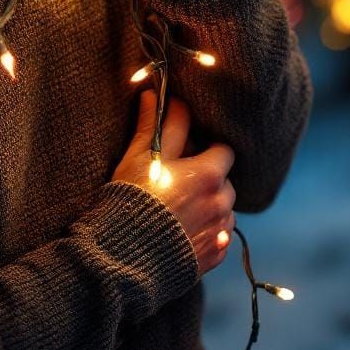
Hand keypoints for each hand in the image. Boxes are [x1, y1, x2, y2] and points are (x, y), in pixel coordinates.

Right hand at [112, 89, 235, 277]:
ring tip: (180, 207)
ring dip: (210, 204)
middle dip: (208, 176)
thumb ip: (151, 124)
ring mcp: (219, 230)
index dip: (205, 147)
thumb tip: (152, 93)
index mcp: (209, 172)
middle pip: (225, 180)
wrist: (124, 255)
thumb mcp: (139, 156)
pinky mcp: (214, 255)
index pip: (222, 148)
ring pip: (224, 209)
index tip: (187, 151)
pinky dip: (208, 231)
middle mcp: (221, 201)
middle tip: (180, 179)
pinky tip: (183, 229)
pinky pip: (220, 237)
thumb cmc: (131, 198)